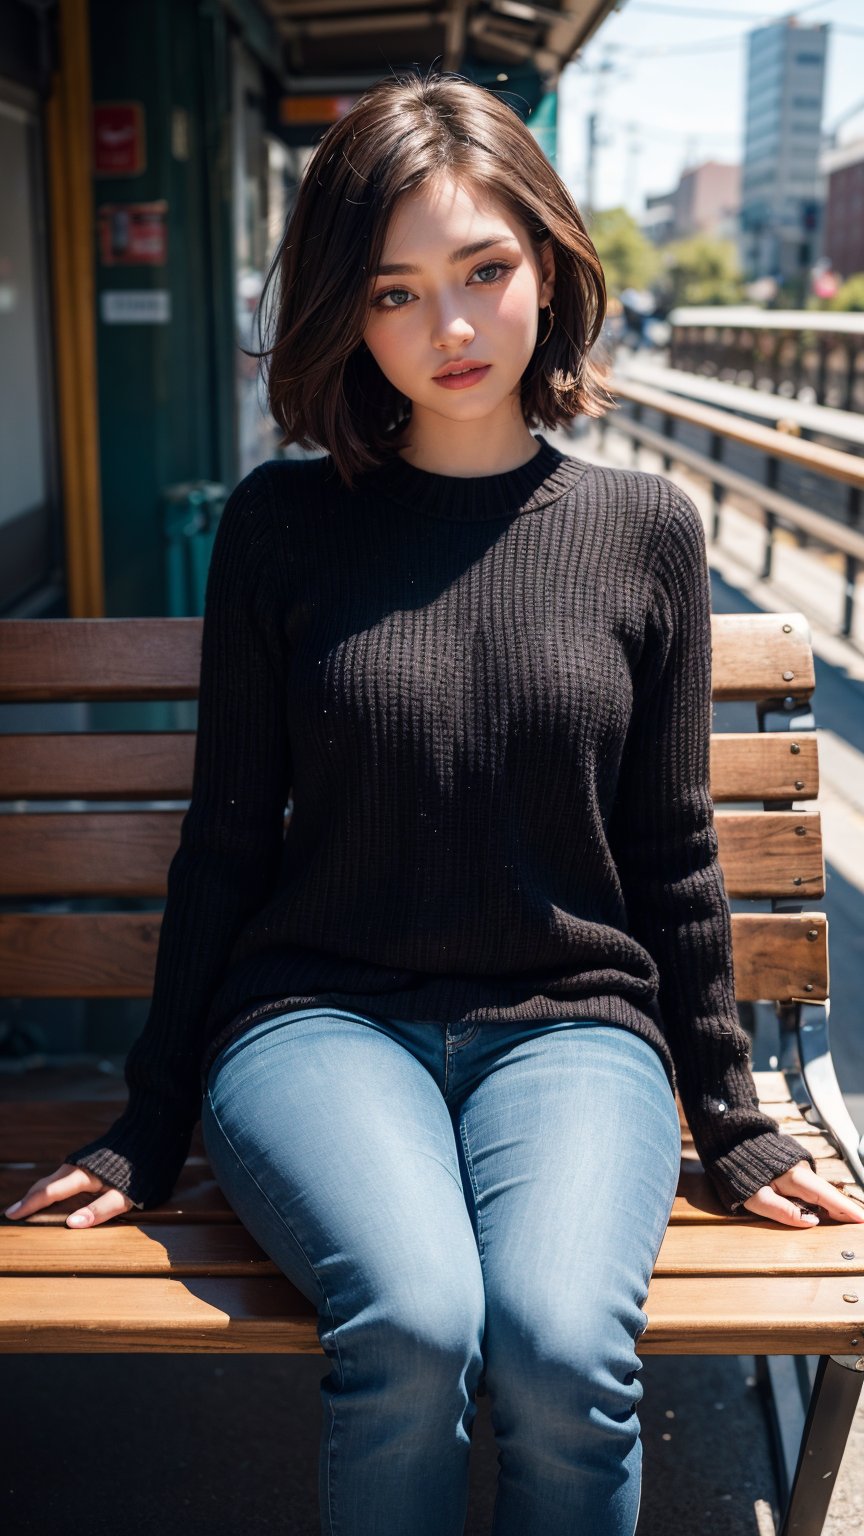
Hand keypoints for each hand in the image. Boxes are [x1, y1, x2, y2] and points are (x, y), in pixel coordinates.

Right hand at [4, 1163, 134, 1226]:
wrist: (155, 1130)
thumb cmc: (144, 1168)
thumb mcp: (127, 1194)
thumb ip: (100, 1209)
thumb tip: (72, 1223)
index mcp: (84, 1176)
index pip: (50, 1193)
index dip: (30, 1205)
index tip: (11, 1215)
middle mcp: (80, 1166)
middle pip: (48, 1183)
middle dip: (29, 1198)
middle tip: (13, 1212)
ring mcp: (86, 1160)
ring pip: (56, 1177)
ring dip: (41, 1190)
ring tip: (31, 1203)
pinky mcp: (93, 1158)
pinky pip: (66, 1173)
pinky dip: (54, 1184)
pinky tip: (58, 1189)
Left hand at [742, 1159, 863, 1226]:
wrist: (731, 1143)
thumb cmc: (740, 1173)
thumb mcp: (756, 1197)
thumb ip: (783, 1211)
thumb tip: (812, 1222)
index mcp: (796, 1177)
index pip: (828, 1196)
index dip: (846, 1209)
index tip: (862, 1220)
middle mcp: (803, 1172)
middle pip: (829, 1195)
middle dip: (845, 1211)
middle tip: (858, 1227)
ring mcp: (800, 1171)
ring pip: (821, 1193)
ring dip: (834, 1208)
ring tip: (849, 1223)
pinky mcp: (795, 1173)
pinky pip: (813, 1191)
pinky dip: (823, 1203)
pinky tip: (829, 1214)